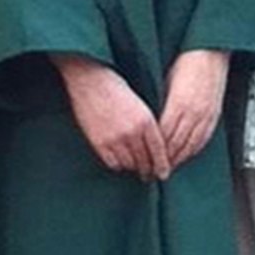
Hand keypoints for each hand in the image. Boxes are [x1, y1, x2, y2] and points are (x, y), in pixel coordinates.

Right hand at [52, 54, 169, 180]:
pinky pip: (113, 163)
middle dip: (148, 170)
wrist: (90, 80)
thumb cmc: (116, 88)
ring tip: (134, 166)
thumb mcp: (140, 104)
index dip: (162, 166)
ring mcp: (115, 139)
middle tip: (149, 174)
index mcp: (146, 120)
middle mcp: (132, 132)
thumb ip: (148, 125)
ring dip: (133, 167)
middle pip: (144, 161)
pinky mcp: (99, 142)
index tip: (163, 174)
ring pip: (129, 164)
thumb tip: (154, 147)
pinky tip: (120, 160)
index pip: (159, 152)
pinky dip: (118, 164)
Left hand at [159, 50, 228, 170]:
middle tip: (152, 171)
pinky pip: (203, 139)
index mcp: (180, 103)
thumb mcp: (166, 79)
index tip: (145, 158)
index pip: (164, 135)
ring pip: (190, 146)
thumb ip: (159, 100)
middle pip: (177, 144)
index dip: (155, 150)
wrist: (211, 51)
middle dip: (164, 160)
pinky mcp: (214, 115)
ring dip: (178, 159)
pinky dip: (192, 151)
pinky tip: (185, 155)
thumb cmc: (187, 61)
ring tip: (167, 169)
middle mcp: (194, 112)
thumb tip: (148, 117)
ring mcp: (206, 115)